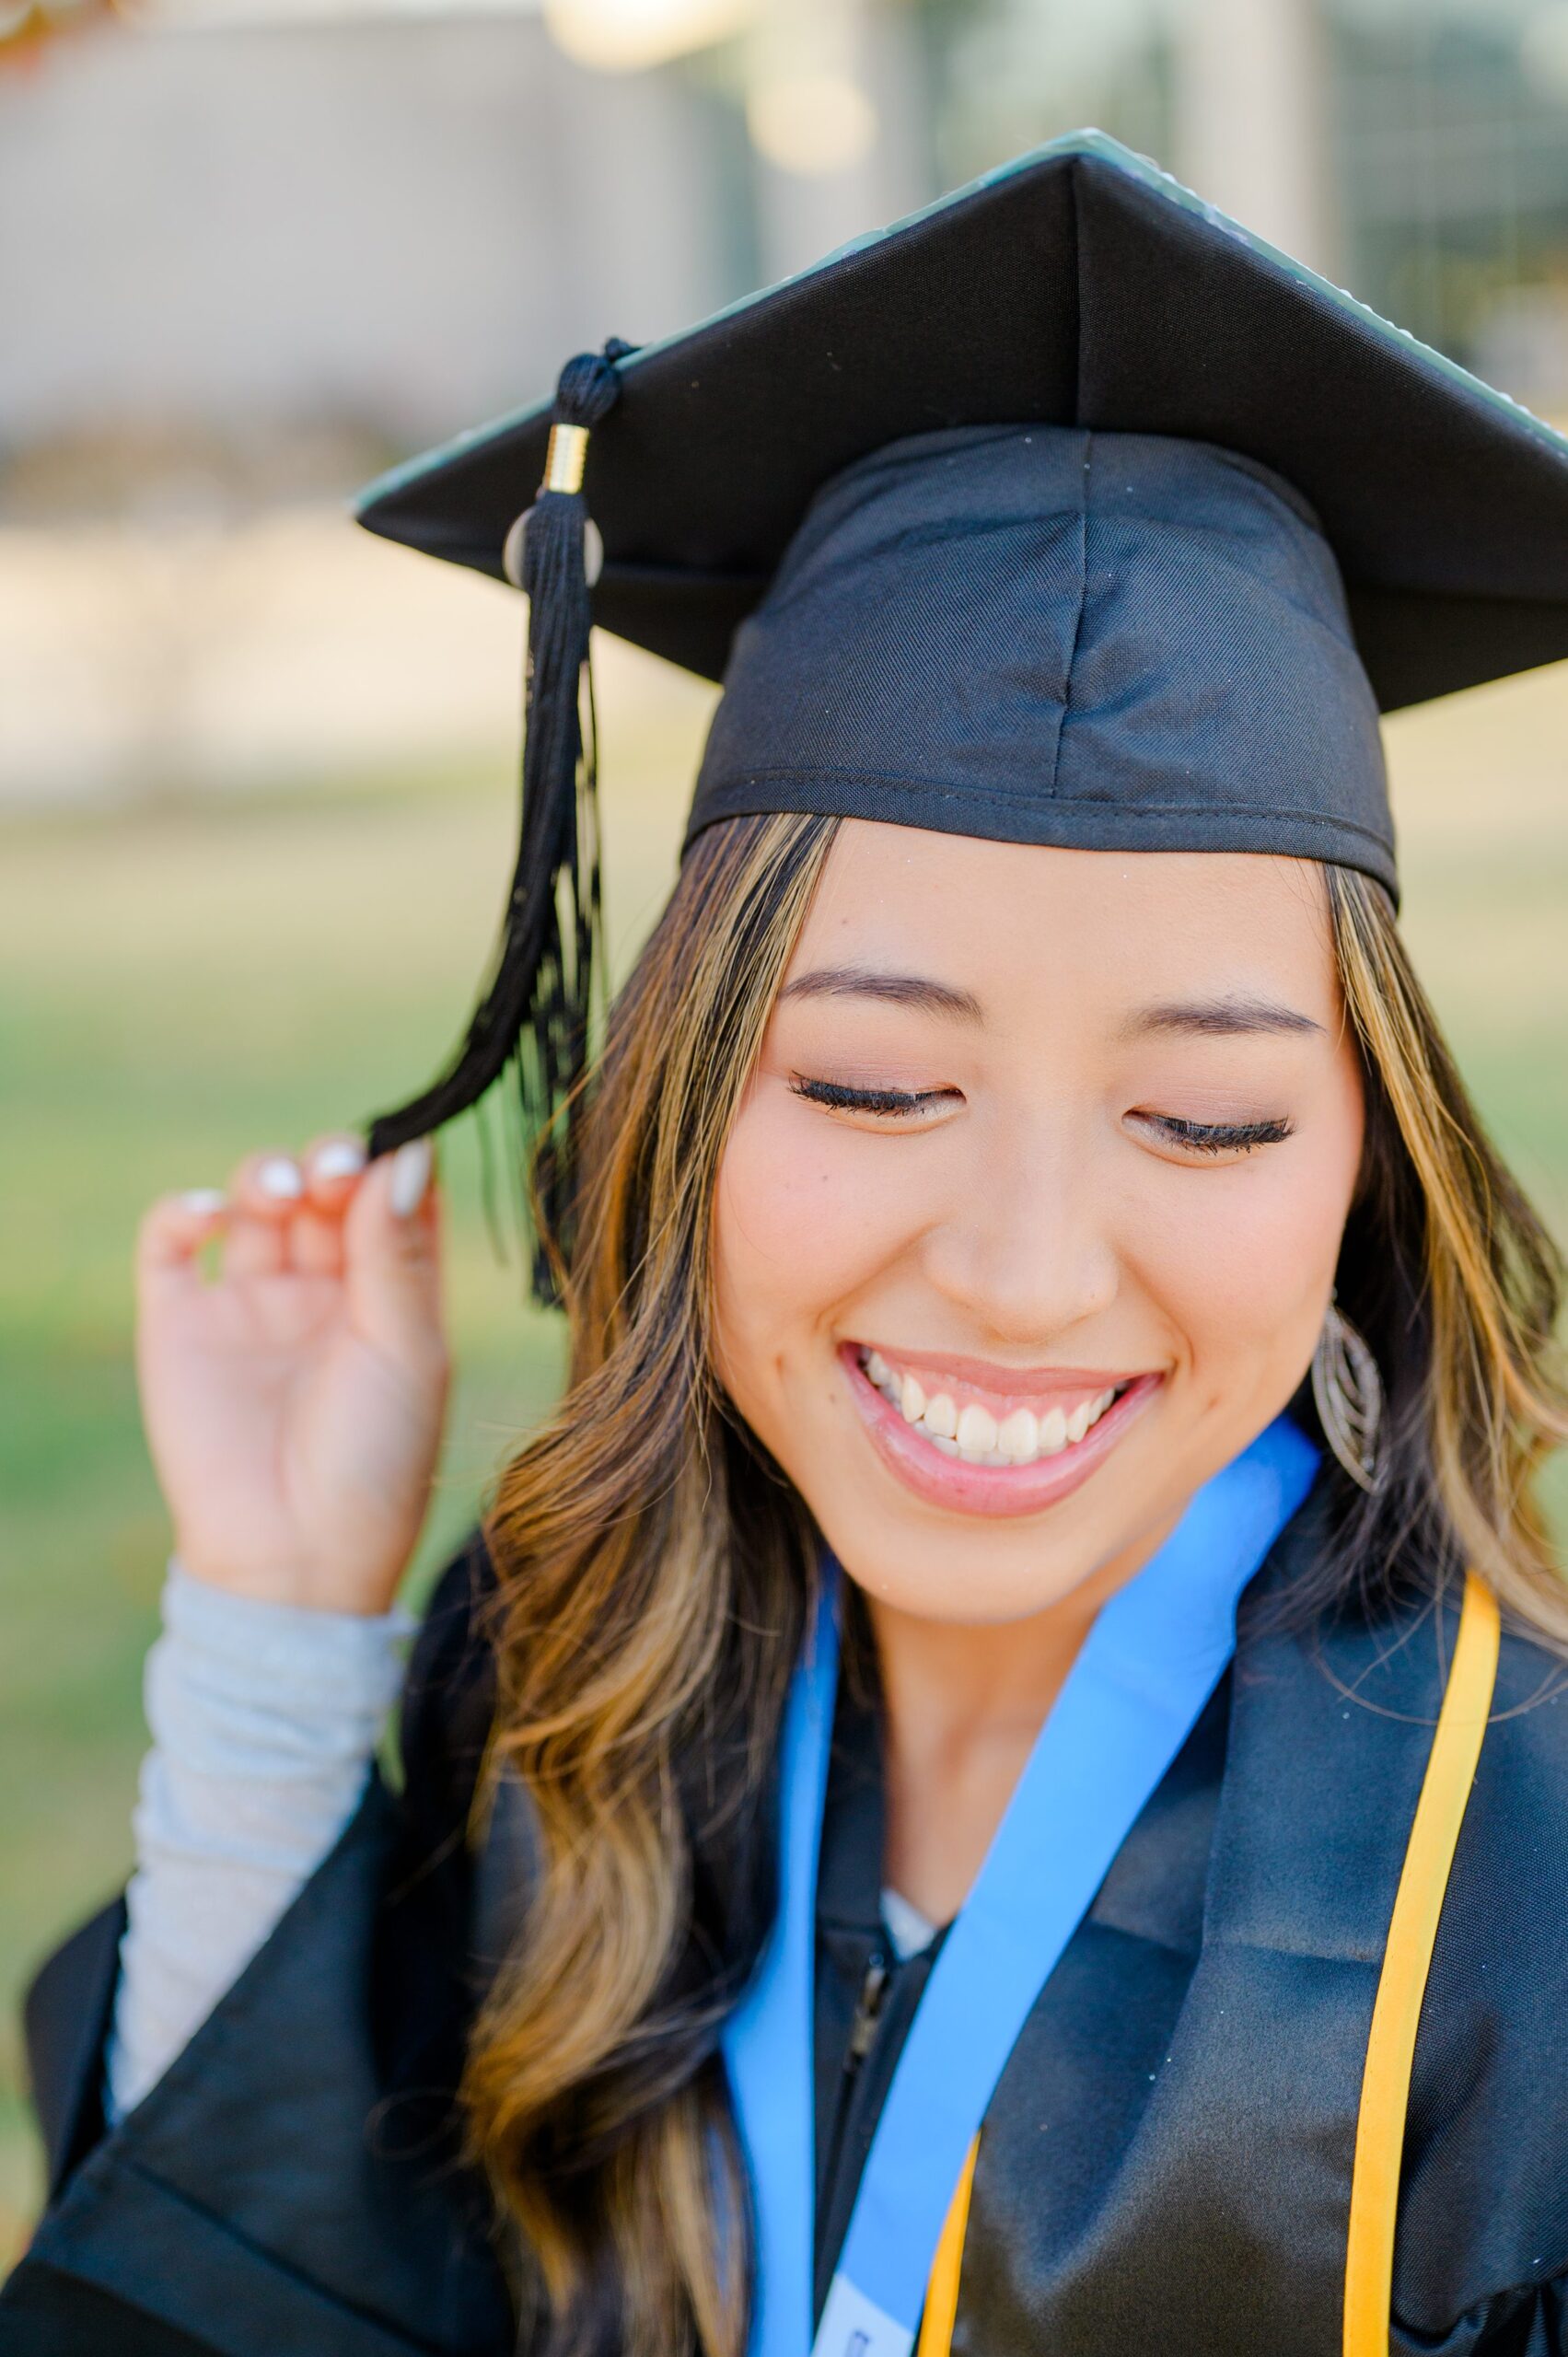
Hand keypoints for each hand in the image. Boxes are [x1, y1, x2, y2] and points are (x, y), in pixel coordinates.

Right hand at [135, 1133, 449, 1614]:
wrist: (293, 1557)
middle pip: (325, 1188)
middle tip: (338, 1172)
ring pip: (255, 1201)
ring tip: (286, 1192)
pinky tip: (212, 1217)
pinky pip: (171, 1243)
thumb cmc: (374, 1463)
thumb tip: (405, 1155)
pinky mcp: (181, 1323)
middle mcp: (322, 1291)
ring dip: (268, 1175)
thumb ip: (399, 1256)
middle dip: (333, 1161)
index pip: (392, 1200)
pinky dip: (183, 1212)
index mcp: (390, 1296)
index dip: (393, 1163)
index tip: (397, 1149)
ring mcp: (250, 1302)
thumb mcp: (406, 1353)